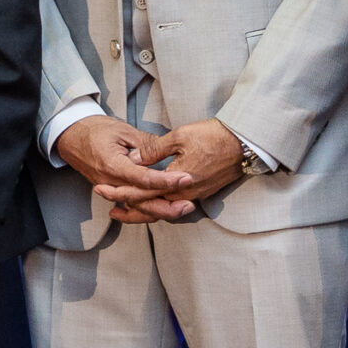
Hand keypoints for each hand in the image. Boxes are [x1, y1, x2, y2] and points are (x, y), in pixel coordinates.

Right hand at [54, 115, 189, 217]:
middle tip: (189, 203)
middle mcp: (109, 182)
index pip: (143, 179)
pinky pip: (129, 205)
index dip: (166, 181)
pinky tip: (162, 213)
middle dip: (167, 205)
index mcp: (112, 165)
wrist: (71, 136)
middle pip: (141, 201)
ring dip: (160, 211)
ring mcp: (108, 189)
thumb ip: (145, 145)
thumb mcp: (123, 131)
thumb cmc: (95, 130)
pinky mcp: (110, 191)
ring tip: (182, 209)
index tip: (185, 178)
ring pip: (136, 207)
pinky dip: (145, 211)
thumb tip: (166, 152)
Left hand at [102, 119, 246, 220]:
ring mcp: (195, 195)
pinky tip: (149, 202)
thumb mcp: (179, 137)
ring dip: (143, 211)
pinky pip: (174, 205)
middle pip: (151, 208)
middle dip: (129, 209)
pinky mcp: (201, 193)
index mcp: (177, 181)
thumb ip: (154, 150)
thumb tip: (133, 159)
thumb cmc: (212, 136)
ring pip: (163, 210)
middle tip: (109, 208)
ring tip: (123, 211)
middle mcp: (186, 194)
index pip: (142, 192)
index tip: (103, 190)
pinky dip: (158, 206)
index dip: (121, 192)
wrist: (243, 143)